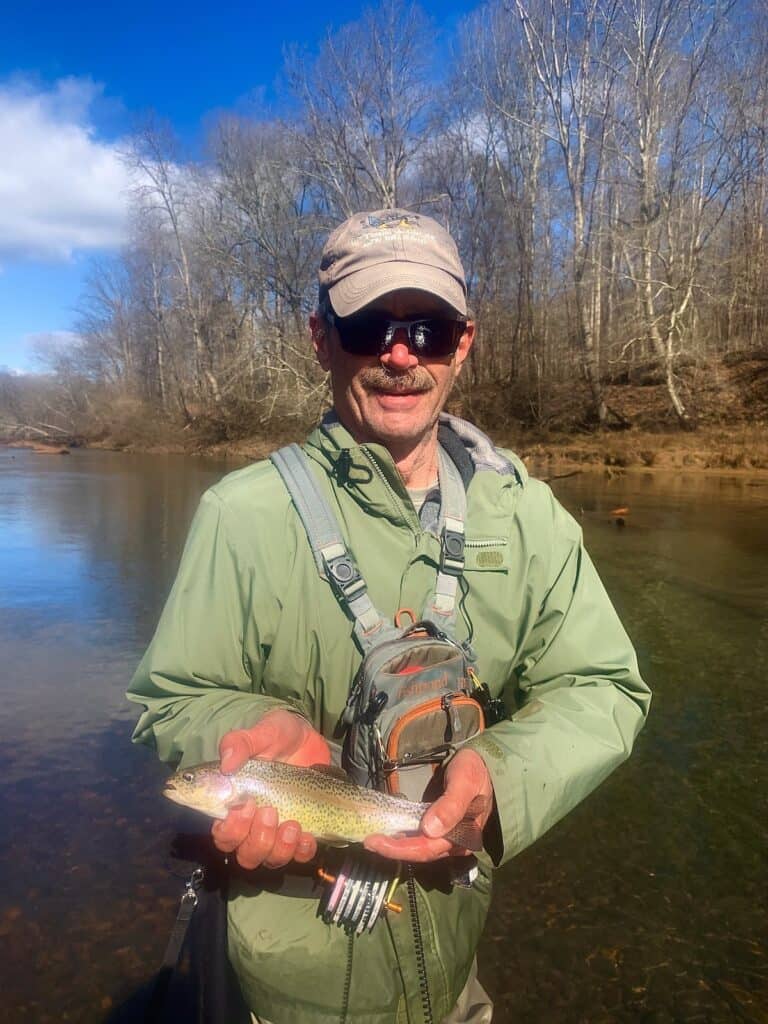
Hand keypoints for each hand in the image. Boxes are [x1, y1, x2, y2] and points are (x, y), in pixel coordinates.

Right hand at [211, 709, 330, 869]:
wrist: (310, 739)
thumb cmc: (278, 736)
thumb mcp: (261, 732)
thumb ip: (239, 743)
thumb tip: (227, 762)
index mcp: (234, 804)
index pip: (222, 834)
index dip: (230, 830)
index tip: (245, 806)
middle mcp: (253, 824)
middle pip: (245, 854)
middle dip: (256, 839)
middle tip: (270, 811)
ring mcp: (278, 831)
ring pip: (270, 859)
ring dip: (279, 847)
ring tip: (292, 823)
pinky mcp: (302, 833)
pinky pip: (300, 856)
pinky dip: (303, 849)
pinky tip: (308, 834)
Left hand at [363, 748, 493, 862]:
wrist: (484, 764)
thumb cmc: (475, 772)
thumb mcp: (465, 783)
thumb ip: (450, 806)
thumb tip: (429, 829)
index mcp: (462, 837)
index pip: (426, 849)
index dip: (399, 849)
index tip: (375, 842)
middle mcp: (453, 842)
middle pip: (419, 852)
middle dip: (392, 848)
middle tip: (367, 841)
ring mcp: (446, 836)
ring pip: (417, 847)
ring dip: (395, 845)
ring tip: (373, 839)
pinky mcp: (439, 828)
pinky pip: (418, 838)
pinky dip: (402, 837)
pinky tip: (388, 833)